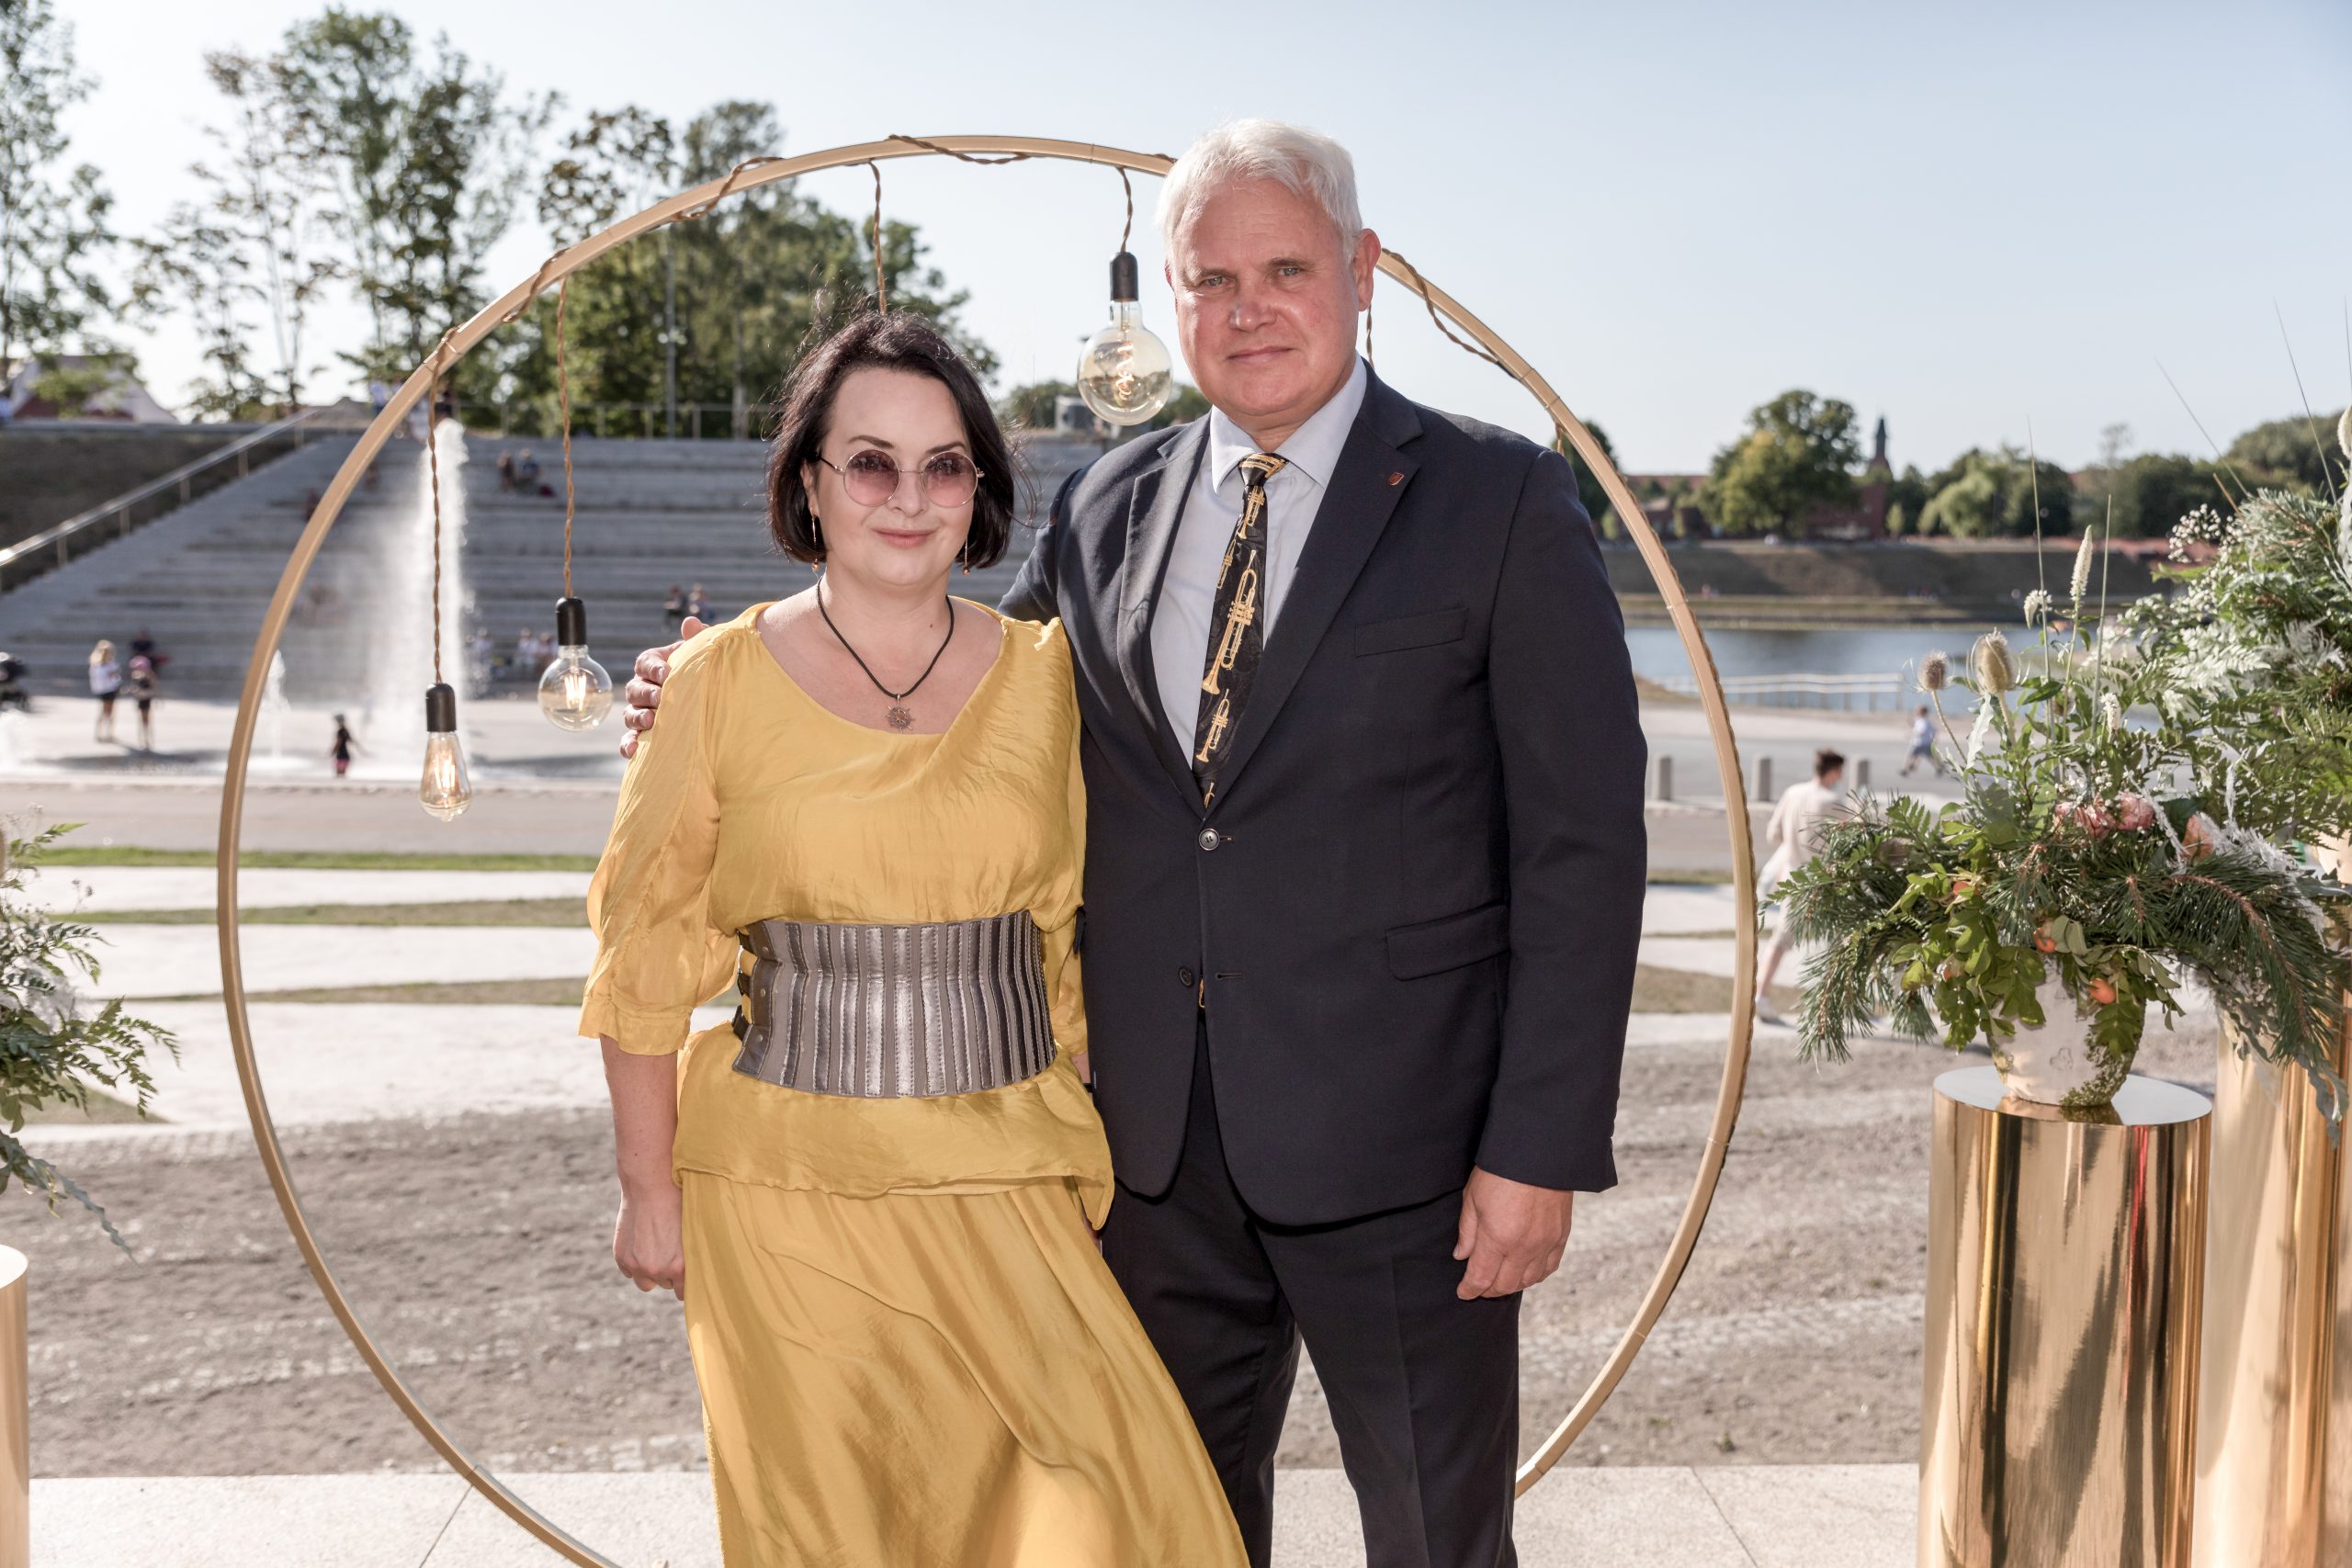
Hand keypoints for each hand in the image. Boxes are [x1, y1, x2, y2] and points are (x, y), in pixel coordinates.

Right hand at [613, 1178, 685, 1299]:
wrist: (651, 1186)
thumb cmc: (678, 1204)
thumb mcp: (693, 1233)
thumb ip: (693, 1256)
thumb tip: (703, 1272)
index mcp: (679, 1267)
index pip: (683, 1292)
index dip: (685, 1283)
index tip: (686, 1276)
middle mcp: (657, 1270)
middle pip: (665, 1285)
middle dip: (668, 1273)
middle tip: (671, 1252)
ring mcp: (637, 1265)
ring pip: (646, 1283)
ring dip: (650, 1272)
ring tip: (656, 1251)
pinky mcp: (621, 1257)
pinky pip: (629, 1272)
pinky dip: (634, 1263)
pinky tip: (642, 1245)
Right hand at [618, 616, 703, 757]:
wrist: (714, 703)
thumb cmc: (704, 674)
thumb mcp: (702, 656)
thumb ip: (698, 638)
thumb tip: (690, 622)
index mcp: (655, 666)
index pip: (645, 662)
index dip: (653, 668)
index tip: (667, 673)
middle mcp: (643, 688)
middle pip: (634, 689)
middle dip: (647, 694)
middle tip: (661, 699)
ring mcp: (641, 712)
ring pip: (629, 714)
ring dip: (637, 718)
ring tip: (651, 722)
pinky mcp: (643, 735)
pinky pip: (630, 740)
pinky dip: (628, 745)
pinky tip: (633, 751)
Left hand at [1453, 1167, 1572, 1299]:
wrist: (1540, 1151)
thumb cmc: (1501, 1170)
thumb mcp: (1472, 1198)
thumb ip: (1467, 1231)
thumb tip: (1462, 1255)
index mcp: (1498, 1239)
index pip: (1481, 1278)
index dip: (1470, 1289)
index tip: (1463, 1292)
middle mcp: (1523, 1248)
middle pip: (1505, 1285)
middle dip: (1488, 1290)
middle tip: (1479, 1287)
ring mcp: (1545, 1243)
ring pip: (1528, 1281)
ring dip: (1512, 1285)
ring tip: (1500, 1280)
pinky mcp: (1561, 1236)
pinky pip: (1549, 1268)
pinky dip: (1536, 1276)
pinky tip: (1526, 1272)